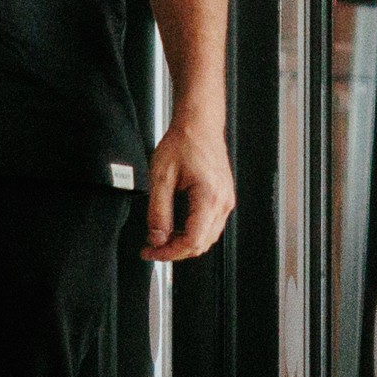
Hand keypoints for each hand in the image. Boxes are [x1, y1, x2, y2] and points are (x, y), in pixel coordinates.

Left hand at [142, 116, 234, 263]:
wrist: (199, 123)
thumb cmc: (183, 142)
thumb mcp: (161, 177)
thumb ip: (158, 212)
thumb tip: (157, 238)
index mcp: (209, 197)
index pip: (192, 241)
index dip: (169, 253)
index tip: (151, 252)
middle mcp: (223, 202)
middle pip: (201, 244)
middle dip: (174, 251)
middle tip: (151, 248)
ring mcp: (226, 201)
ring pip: (207, 238)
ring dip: (183, 243)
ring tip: (160, 238)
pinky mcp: (223, 198)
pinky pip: (210, 226)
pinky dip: (192, 232)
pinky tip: (175, 227)